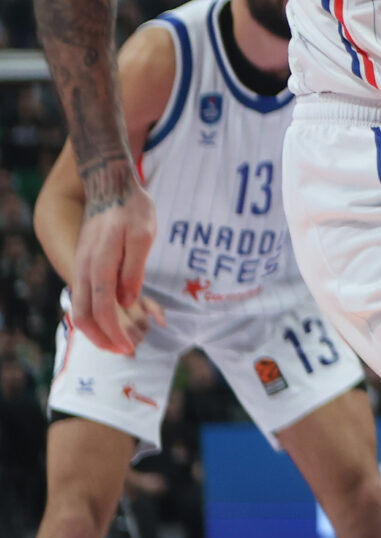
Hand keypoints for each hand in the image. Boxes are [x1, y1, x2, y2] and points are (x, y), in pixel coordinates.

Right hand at [71, 181, 155, 353]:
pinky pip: (84, 296)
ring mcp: (81, 266)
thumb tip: (126, 300)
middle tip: (124, 351)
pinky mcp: (85, 263)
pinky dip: (95, 314)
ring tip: (117, 340)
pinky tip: (112, 318)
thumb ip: (133, 269)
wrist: (110, 185)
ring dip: (97, 329)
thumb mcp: (142, 236)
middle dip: (102, 338)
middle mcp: (84, 269)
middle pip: (84, 315)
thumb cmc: (132, 209)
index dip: (115, 332)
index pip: (103, 309)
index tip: (129, 348)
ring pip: (80, 308)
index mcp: (98, 265)